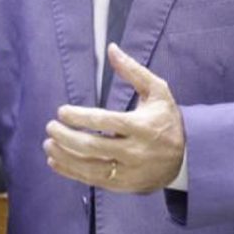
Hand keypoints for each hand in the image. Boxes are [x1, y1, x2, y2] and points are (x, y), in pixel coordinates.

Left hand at [43, 43, 184, 192]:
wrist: (185, 158)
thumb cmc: (167, 119)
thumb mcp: (157, 91)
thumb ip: (133, 70)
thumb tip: (111, 48)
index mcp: (143, 126)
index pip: (107, 122)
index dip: (81, 117)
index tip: (62, 111)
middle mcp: (135, 151)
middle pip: (94, 146)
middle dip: (67, 137)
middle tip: (50, 127)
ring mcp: (129, 172)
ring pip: (90, 167)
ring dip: (65, 156)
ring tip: (48, 144)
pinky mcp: (123, 185)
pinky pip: (93, 180)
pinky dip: (71, 172)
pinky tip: (56, 161)